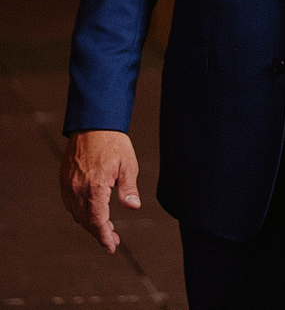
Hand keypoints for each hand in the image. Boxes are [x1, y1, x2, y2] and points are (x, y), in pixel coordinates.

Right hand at [60, 130, 140, 252]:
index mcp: (94, 187)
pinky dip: (80, 211)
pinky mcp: (64, 178)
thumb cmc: (113, 141)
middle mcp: (78, 188)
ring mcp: (69, 184)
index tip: (111, 247)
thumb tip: (134, 207)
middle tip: (112, 240)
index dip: (104, 237)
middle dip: (99, 233)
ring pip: (77, 213)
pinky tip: (90, 211)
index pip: (97, 221)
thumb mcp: (128, 164)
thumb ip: (129, 188)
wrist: (94, 123)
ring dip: (89, 223)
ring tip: (104, 228)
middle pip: (86, 221)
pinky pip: (70, 202)